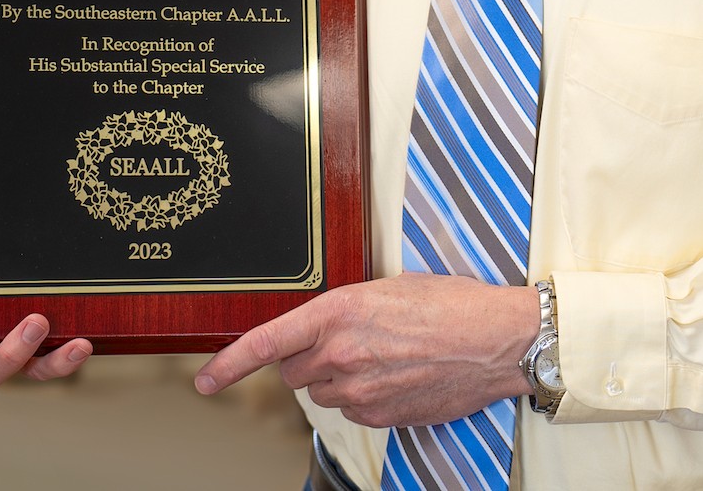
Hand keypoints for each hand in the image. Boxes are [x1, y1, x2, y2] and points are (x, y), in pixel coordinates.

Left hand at [193, 273, 536, 427]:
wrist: (498, 340)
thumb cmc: (453, 304)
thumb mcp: (389, 288)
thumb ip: (345, 309)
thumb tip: (322, 326)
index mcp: (340, 311)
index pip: (266, 342)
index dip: (228, 364)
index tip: (205, 381)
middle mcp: (343, 353)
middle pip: (292, 371)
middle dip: (307, 360)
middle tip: (346, 343)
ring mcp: (360, 390)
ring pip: (322, 392)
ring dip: (338, 378)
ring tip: (383, 356)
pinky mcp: (379, 415)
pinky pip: (352, 410)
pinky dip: (365, 396)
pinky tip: (396, 375)